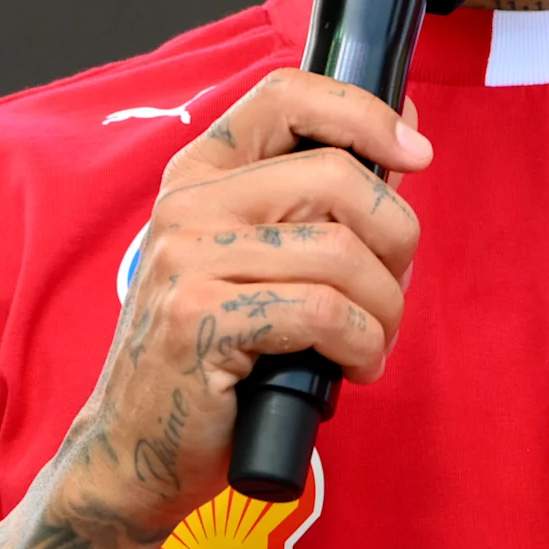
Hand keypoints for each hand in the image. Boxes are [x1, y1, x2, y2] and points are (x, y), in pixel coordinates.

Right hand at [40, 69, 432, 537]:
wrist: (134, 453)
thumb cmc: (215, 358)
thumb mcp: (259, 263)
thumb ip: (321, 202)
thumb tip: (404, 141)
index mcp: (200, 175)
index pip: (288, 95)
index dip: (365, 113)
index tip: (414, 153)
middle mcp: (187, 205)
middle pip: (339, 178)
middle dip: (396, 239)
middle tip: (392, 290)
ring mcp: (186, 260)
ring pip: (342, 253)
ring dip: (385, 308)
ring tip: (371, 342)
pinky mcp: (199, 320)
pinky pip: (324, 313)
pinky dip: (361, 344)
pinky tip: (352, 367)